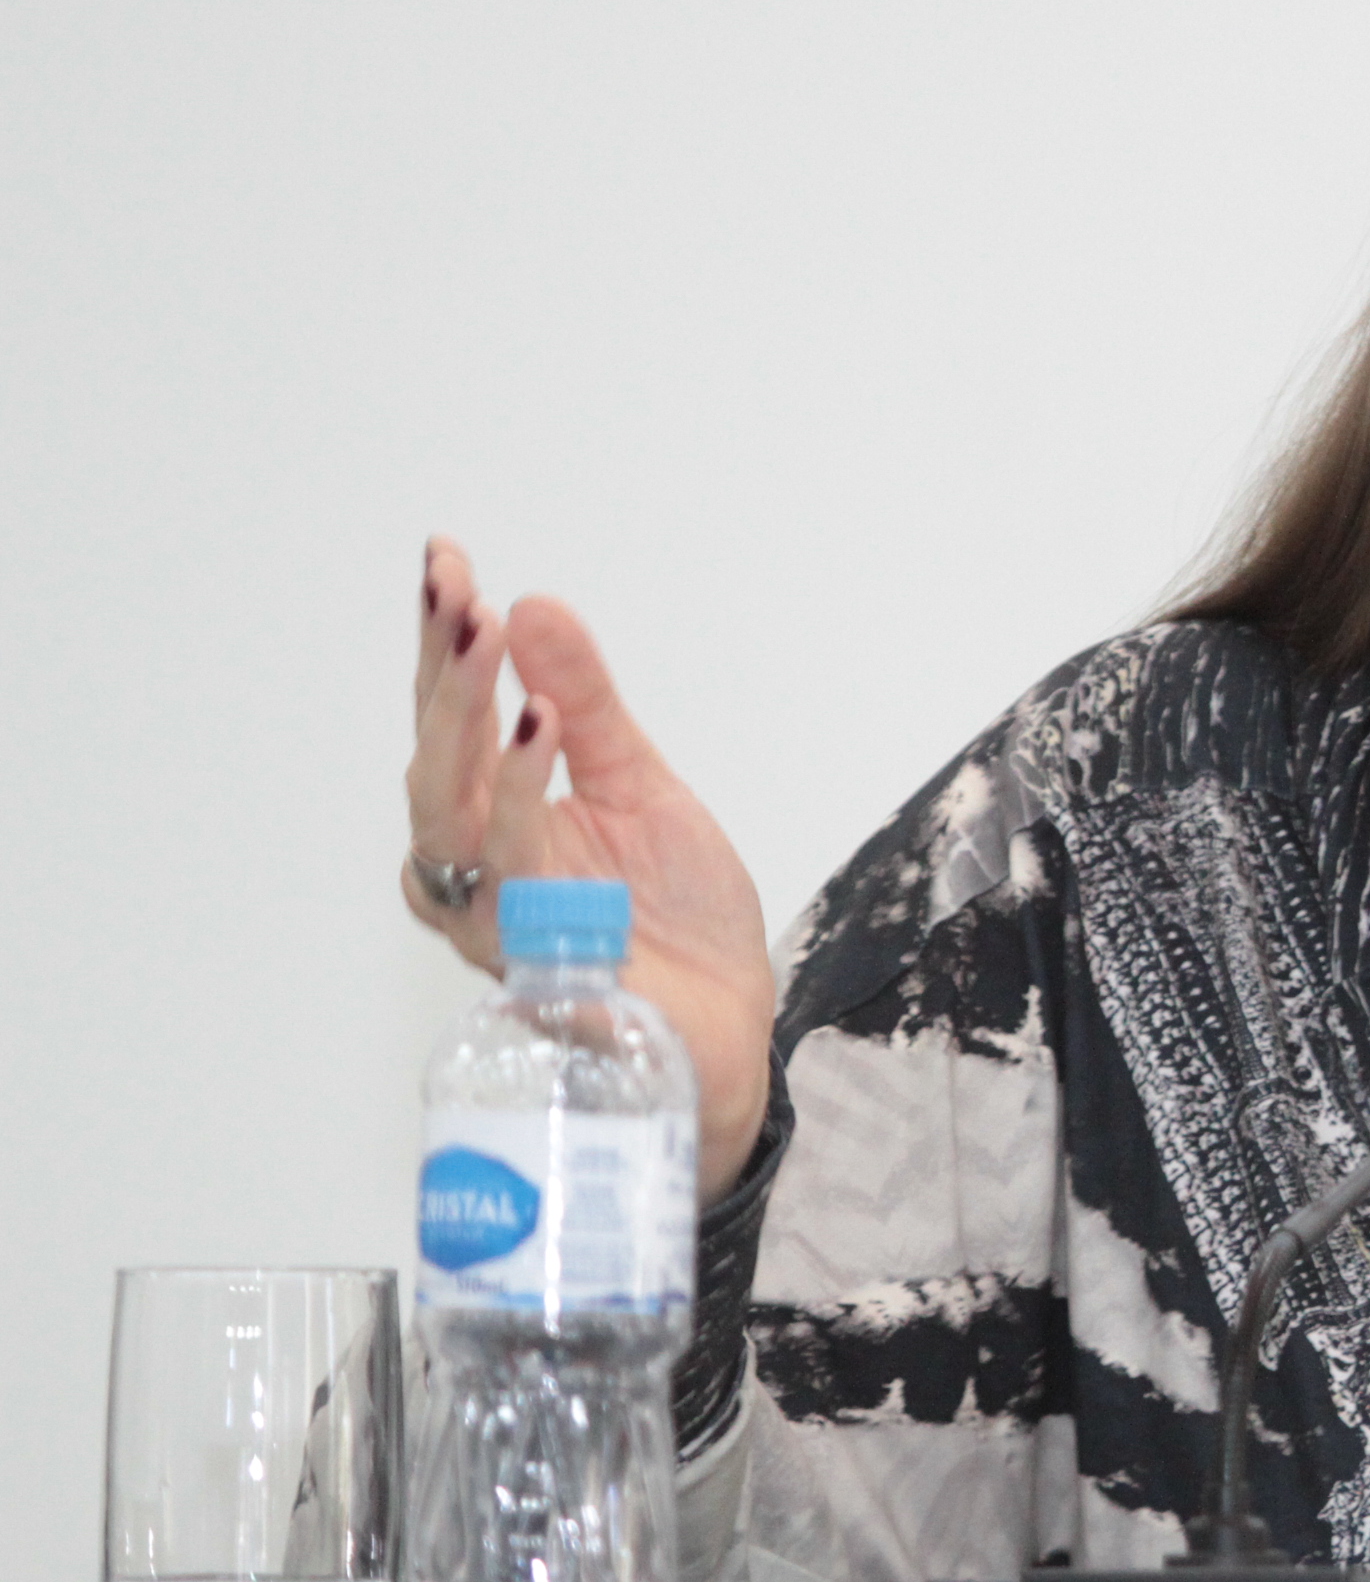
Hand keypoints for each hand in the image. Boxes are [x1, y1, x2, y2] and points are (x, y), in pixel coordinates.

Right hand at [406, 537, 776, 1198]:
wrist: (724, 1022)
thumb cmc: (672, 915)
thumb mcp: (640, 783)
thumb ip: (584, 704)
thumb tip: (533, 607)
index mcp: (493, 818)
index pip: (453, 719)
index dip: (442, 641)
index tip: (444, 559)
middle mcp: (474, 866)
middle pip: (433, 758)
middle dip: (444, 669)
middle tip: (458, 589)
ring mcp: (494, 914)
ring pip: (447, 811)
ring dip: (468, 718)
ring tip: (492, 635)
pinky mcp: (530, 955)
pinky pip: (509, 867)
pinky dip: (519, 792)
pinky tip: (539, 728)